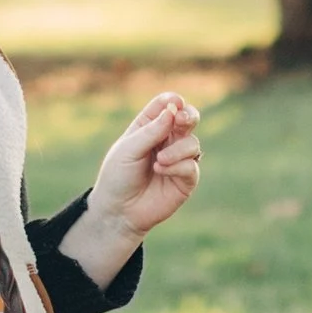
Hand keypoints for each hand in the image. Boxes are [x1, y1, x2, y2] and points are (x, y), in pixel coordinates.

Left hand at [66, 92, 201, 287]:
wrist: (118, 210)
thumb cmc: (118, 176)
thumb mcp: (128, 149)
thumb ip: (151, 131)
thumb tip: (173, 111)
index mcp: (149, 127)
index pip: (167, 105)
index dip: (173, 102)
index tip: (174, 103)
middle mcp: (167, 140)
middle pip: (188, 118)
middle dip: (189, 116)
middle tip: (181, 120)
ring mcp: (179, 159)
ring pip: (193, 143)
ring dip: (178, 149)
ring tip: (159, 161)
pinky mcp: (186, 179)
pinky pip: (192, 165)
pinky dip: (178, 166)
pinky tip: (161, 170)